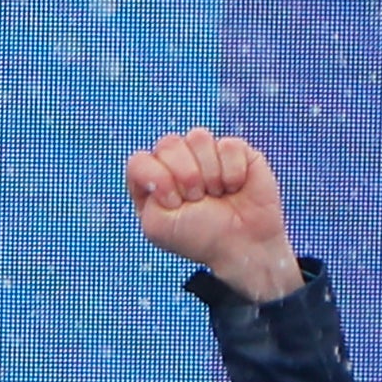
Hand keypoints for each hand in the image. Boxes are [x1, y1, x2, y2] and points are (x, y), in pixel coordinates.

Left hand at [127, 127, 301, 303]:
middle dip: (185, 176)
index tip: (174, 203)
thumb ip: (144, 189)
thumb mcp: (156, 224)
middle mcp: (176, 163)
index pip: (139, 161)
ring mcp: (205, 154)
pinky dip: (233, 172)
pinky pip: (229, 145)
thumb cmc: (197, 236)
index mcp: (151, 181)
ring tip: (216, 193)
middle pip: (167, 144)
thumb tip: (160, 158)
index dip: (157, 179)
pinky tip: (234, 187)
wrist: (242, 244)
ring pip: (198, 136)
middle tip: (198, 199)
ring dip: (209, 173)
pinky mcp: (236, 151)